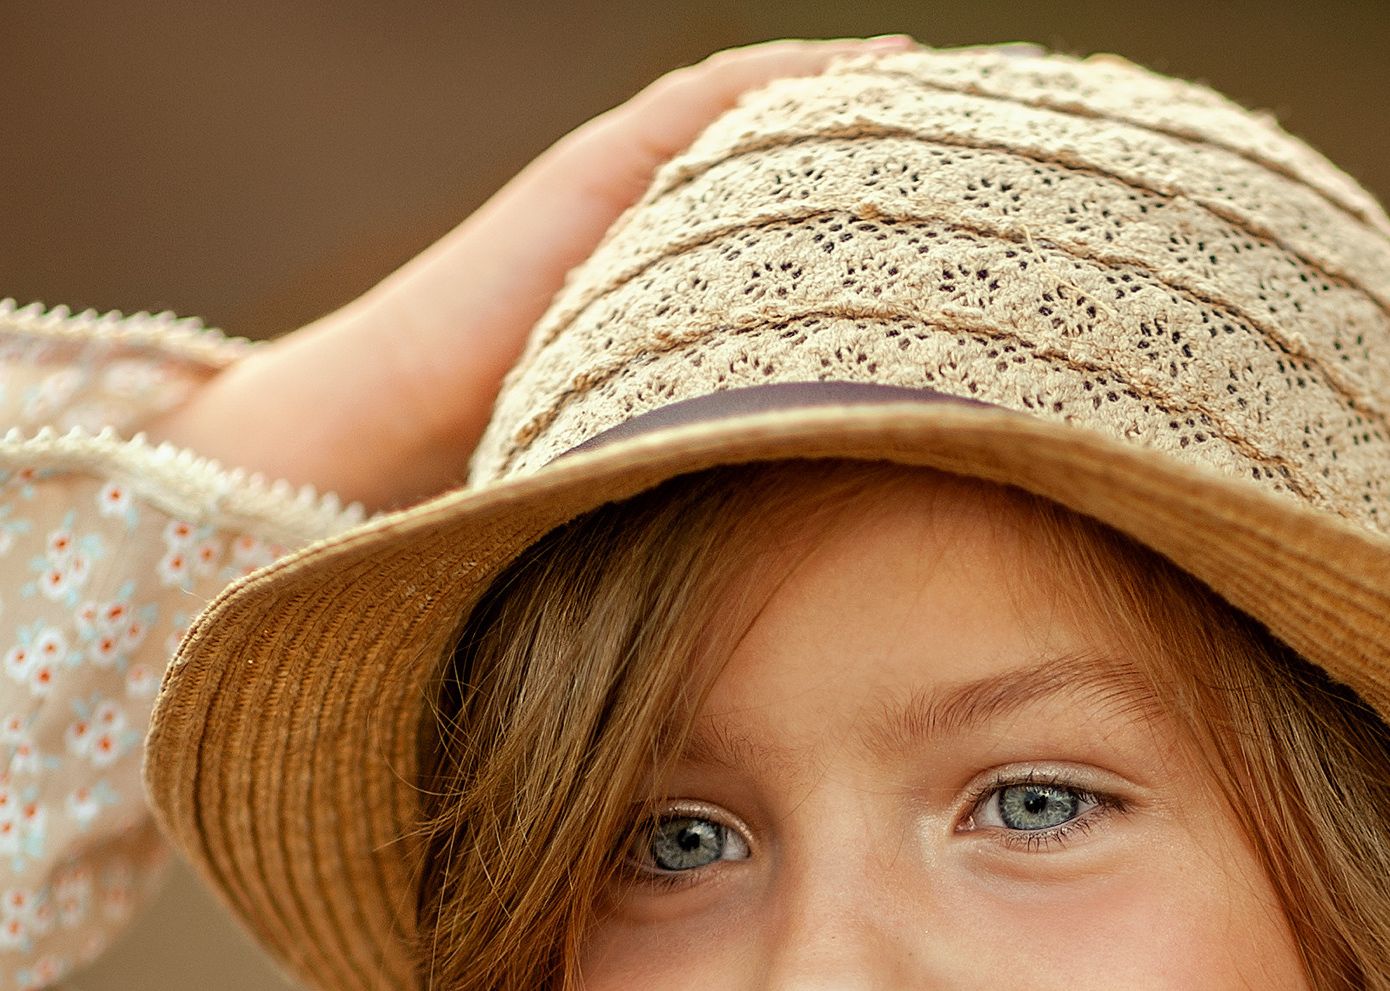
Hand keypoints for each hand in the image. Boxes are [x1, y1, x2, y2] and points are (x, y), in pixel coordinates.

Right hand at [157, 38, 908, 510]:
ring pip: (758, 115)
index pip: (795, 228)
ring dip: (849, 90)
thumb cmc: (517, 464)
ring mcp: (625, 186)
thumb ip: (730, 449)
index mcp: (679, 291)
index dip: (880, 211)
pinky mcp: (596, 168)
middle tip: (995, 131)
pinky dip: (787, 79)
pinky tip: (867, 70)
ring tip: (942, 82)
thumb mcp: (659, 453)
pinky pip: (709, 103)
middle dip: (882, 141)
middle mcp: (658, 225)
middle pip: (789, 162)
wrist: (393, 429)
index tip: (975, 216)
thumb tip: (844, 521)